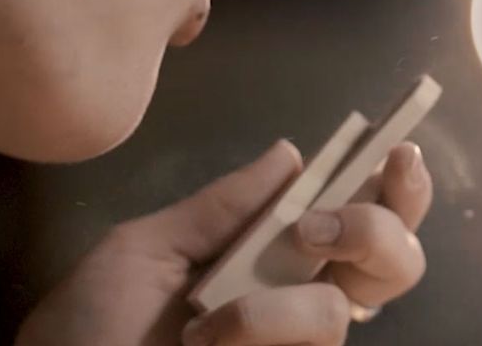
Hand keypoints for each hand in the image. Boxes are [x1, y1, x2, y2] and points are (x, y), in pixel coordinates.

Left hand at [15, 139, 432, 345]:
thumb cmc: (88, 330)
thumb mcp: (144, 250)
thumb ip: (221, 207)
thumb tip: (291, 153)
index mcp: (270, 259)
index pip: (357, 218)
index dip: (392, 188)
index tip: (394, 153)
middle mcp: (296, 305)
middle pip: (392, 265)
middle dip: (377, 231)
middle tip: (314, 231)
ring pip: (339, 314)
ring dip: (272, 308)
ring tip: (204, 324)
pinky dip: (256, 332)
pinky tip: (206, 344)